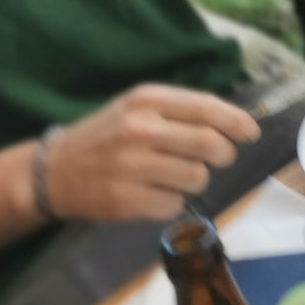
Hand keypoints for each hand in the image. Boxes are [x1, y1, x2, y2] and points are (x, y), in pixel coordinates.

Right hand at [41, 85, 261, 222]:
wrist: (54, 171)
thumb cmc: (105, 135)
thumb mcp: (137, 108)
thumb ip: (180, 111)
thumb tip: (234, 123)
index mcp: (146, 100)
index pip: (205, 108)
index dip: (236, 122)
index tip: (251, 132)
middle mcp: (139, 130)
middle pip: (208, 144)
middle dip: (224, 154)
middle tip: (220, 158)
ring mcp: (132, 167)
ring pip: (196, 177)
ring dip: (195, 179)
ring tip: (174, 174)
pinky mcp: (126, 200)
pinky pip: (174, 204)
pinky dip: (172, 201)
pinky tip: (152, 192)